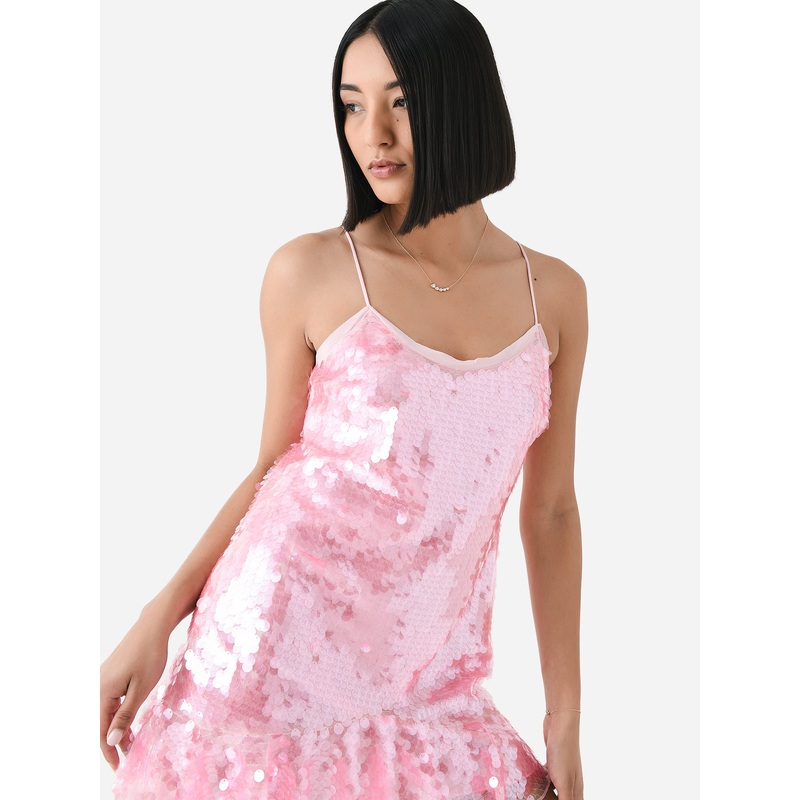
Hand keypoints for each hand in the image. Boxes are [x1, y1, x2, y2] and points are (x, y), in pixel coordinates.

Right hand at [100, 613, 169, 769]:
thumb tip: (111, 741)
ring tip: (131, 743)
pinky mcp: (110, 675)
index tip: (119, 767)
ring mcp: (102, 679)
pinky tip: (129, 720)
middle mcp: (97, 687)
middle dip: (112, 742)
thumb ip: (125, 715)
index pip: (101, 731)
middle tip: (126, 758)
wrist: (151, 626)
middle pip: (100, 723)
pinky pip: (109, 701)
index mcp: (102, 693)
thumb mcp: (141, 689)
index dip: (109, 751)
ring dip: (115, 729)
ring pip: (104, 712)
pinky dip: (117, 714)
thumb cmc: (150, 655)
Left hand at [542, 711, 583, 799]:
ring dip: (547, 794)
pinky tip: (532, 781)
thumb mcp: (564, 782)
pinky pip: (547, 777)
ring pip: (554, 789)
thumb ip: (566, 799)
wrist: (560, 725)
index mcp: (576, 790)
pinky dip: (541, 782)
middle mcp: (571, 782)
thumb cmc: (564, 753)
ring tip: (536, 795)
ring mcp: (562, 771)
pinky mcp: (553, 762)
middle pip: (563, 798)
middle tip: (541, 798)